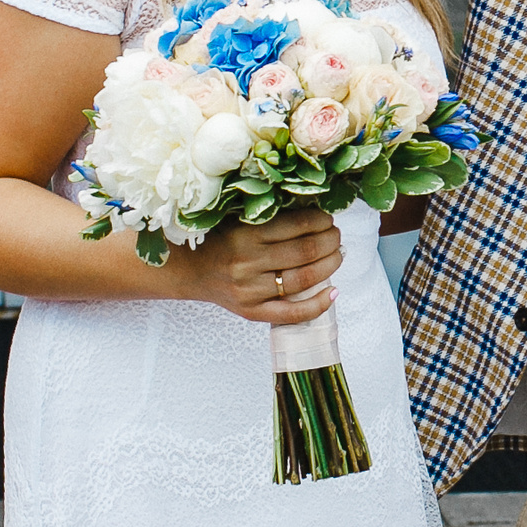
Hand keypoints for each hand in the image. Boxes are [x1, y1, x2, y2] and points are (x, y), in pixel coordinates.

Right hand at [170, 208, 343, 325]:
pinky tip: (334, 292)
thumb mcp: (239, 220)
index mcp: (245, 234)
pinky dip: (318, 304)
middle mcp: (247, 262)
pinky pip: (291, 313)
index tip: (328, 218)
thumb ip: (271, 217)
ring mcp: (249, 290)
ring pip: (303, 279)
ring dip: (330, 265)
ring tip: (338, 255)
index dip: (321, 221)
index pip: (297, 225)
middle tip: (336, 236)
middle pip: (305, 252)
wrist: (189, 270)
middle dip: (330, 241)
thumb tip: (317, 213)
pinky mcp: (251, 311)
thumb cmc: (220, 240)